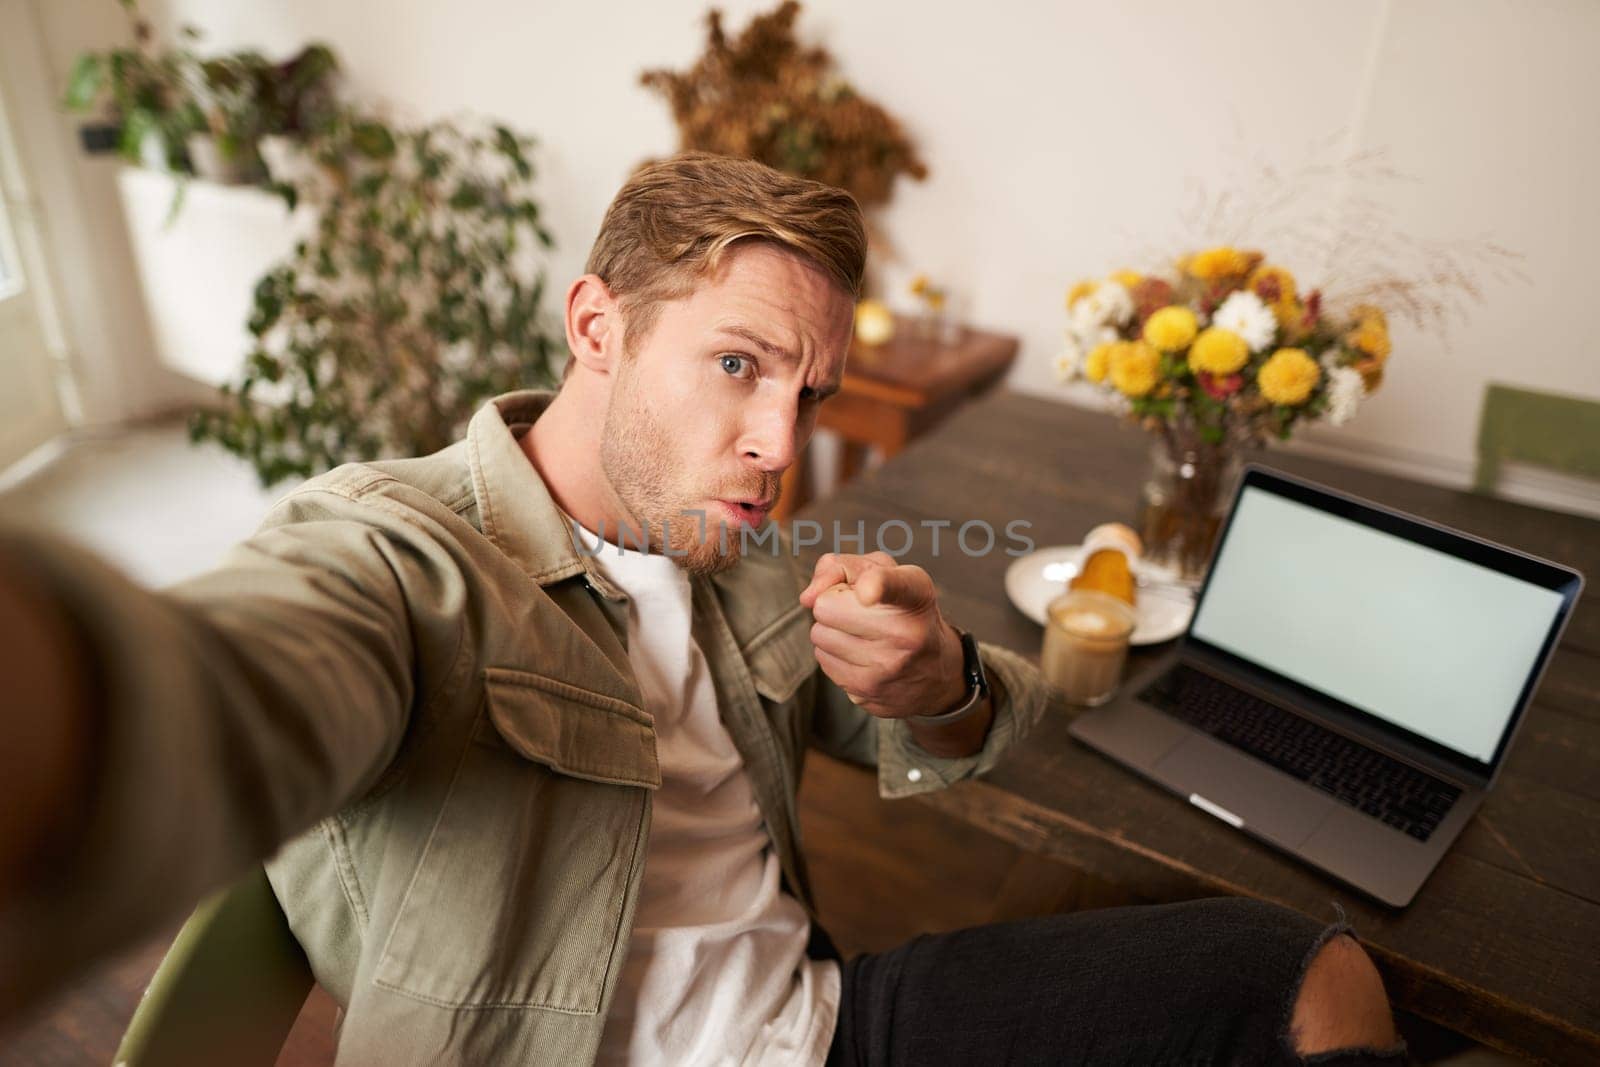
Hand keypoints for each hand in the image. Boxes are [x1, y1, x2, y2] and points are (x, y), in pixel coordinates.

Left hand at [798, 551, 967, 720]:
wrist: (935, 672)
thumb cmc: (902, 610)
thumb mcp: (885, 573)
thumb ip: (842, 566)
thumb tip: (807, 597)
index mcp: (915, 594)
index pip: (893, 586)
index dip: (876, 585)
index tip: (867, 592)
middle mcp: (906, 632)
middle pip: (826, 607)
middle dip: (834, 604)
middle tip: (859, 610)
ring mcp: (886, 667)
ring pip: (819, 635)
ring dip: (833, 630)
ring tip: (862, 633)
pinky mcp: (866, 692)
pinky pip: (823, 660)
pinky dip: (834, 654)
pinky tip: (860, 654)